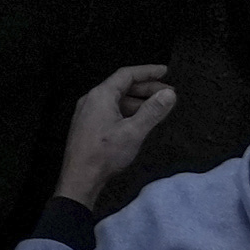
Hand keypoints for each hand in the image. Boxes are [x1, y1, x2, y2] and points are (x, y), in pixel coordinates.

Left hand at [53, 62, 176, 203]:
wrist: (80, 178)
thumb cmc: (104, 154)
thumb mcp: (133, 131)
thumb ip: (152, 111)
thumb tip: (169, 94)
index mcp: (100, 95)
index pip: (126, 75)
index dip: (147, 71)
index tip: (165, 71)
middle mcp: (92, 100)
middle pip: (122, 87)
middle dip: (146, 88)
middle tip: (168, 93)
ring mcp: (88, 113)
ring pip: (117, 101)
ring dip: (138, 102)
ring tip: (158, 108)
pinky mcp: (88, 126)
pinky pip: (111, 111)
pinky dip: (128, 112)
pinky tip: (140, 121)